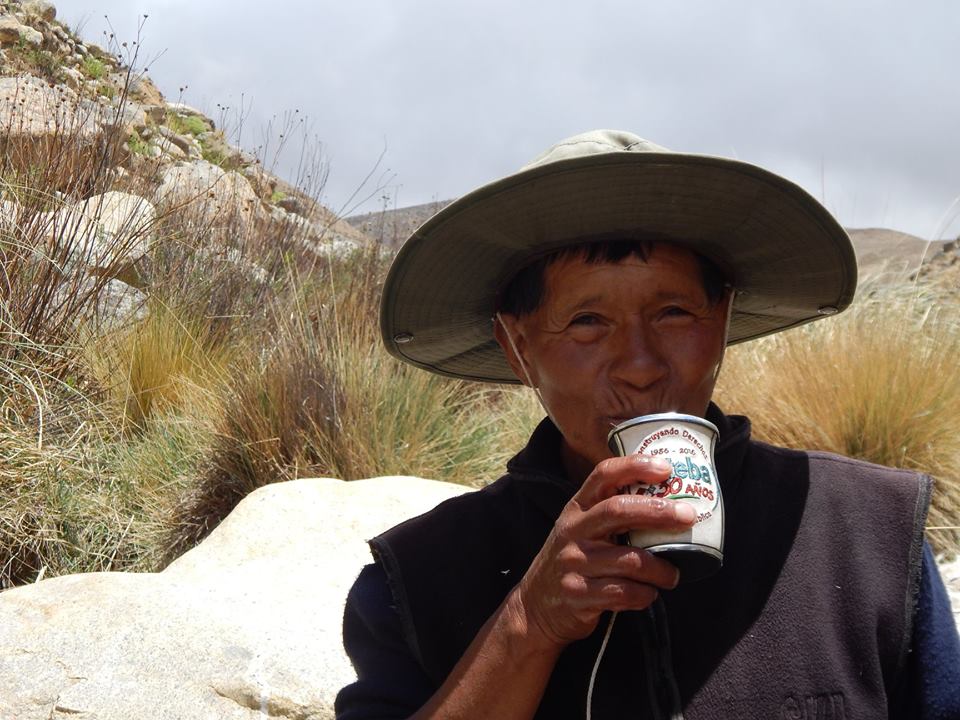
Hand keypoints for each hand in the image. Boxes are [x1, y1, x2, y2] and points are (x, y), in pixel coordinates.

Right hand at [508, 454, 695, 648]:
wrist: (536, 606)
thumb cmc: (573, 560)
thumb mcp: (581, 530)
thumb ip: (612, 515)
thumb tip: (670, 504)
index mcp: (577, 508)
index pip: (603, 475)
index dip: (635, 467)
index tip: (666, 468)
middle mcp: (573, 530)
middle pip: (618, 510)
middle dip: (658, 511)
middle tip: (688, 516)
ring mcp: (573, 563)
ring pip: (629, 560)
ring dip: (660, 569)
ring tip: (673, 574)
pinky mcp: (578, 594)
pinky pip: (623, 593)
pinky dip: (644, 595)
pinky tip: (649, 594)